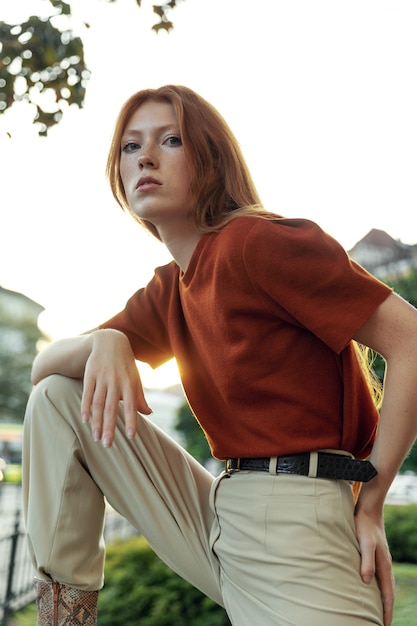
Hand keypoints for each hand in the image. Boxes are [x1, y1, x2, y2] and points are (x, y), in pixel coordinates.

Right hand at [81, 329, 151, 446]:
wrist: (110, 341)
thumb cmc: (125, 365)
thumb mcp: (135, 378)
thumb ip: (139, 397)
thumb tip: (149, 414)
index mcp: (129, 383)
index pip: (131, 405)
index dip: (132, 420)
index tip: (131, 437)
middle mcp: (115, 381)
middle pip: (112, 407)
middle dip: (110, 427)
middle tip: (108, 445)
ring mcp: (102, 378)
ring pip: (98, 403)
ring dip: (96, 421)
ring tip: (96, 437)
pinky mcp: (90, 375)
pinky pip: (87, 393)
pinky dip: (85, 407)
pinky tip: (84, 420)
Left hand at [354, 504, 394, 625]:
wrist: (367, 510)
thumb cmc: (364, 526)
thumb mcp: (365, 543)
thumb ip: (367, 561)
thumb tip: (366, 581)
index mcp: (384, 566)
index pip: (387, 595)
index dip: (386, 611)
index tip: (385, 625)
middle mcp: (384, 566)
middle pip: (387, 593)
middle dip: (386, 610)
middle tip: (381, 624)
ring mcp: (380, 561)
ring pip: (383, 586)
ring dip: (382, 600)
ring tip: (377, 612)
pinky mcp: (373, 556)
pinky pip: (377, 577)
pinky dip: (376, 588)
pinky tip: (370, 589)